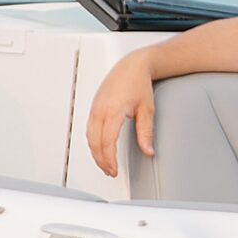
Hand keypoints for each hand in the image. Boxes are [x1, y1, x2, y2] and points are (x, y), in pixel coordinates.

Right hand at [86, 50, 155, 177]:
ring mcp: (95, 108)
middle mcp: (100, 110)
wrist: (132, 66)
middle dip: (101, 160)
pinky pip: (89, 129)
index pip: (107, 142)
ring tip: (105, 164)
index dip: (109, 160)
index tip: (114, 170)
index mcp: (112, 111)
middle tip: (110, 171)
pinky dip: (93, 142)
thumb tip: (148, 151)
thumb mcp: (147, 110)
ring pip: (90, 137)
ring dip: (96, 153)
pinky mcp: (94, 107)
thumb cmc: (139, 83)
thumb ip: (146, 133)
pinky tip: (100, 149)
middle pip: (95, 143)